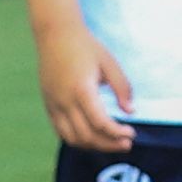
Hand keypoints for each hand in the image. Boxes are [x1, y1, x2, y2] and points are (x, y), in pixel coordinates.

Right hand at [34, 19, 133, 149]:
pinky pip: (61, 131)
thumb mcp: (110, 63)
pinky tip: (94, 137)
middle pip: (87, 136)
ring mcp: (54, 105)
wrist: (55, 34)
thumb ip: (122, 88)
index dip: (117, 133)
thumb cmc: (86, 47)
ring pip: (72, 138)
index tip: (132, 133)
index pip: (100, 123)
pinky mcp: (49, 106)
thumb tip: (130, 112)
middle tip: (127, 143)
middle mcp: (65, 101)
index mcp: (82, 89)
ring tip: (111, 143)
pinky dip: (78, 140)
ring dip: (94, 146)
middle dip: (109, 144)